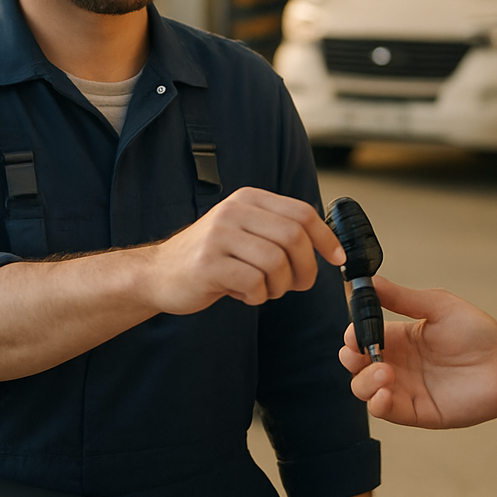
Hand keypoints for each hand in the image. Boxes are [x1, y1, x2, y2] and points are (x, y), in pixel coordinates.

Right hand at [148, 187, 344, 313]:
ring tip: (266, 289)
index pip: (302, 212)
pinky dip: (258, 296)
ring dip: (280, 285)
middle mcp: (234, 212)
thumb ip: (279, 232)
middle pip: (294, 237)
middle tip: (299, 285)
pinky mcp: (208, 264)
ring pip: (276, 262)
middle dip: (306, 268)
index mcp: (248, 200)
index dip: (326, 238)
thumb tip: (326, 245)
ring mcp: (219, 236)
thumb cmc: (210, 257)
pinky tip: (244, 294)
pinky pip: (254, 283)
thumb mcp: (245, 232)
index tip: (337, 258)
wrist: (159, 274)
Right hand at [339, 277, 496, 428]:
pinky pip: (387, 411)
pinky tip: (385, 393)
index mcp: (400, 337)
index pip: (363, 337)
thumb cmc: (478, 333)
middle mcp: (397, 363)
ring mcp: (405, 388)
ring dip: (365, 381)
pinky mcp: (416, 411)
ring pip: (366, 389)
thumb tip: (370, 281)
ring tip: (384, 371)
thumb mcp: (437, 306)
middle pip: (358, 365)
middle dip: (351, 359)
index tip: (354, 333)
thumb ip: (402, 298)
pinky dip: (378, 403)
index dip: (353, 335)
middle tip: (359, 353)